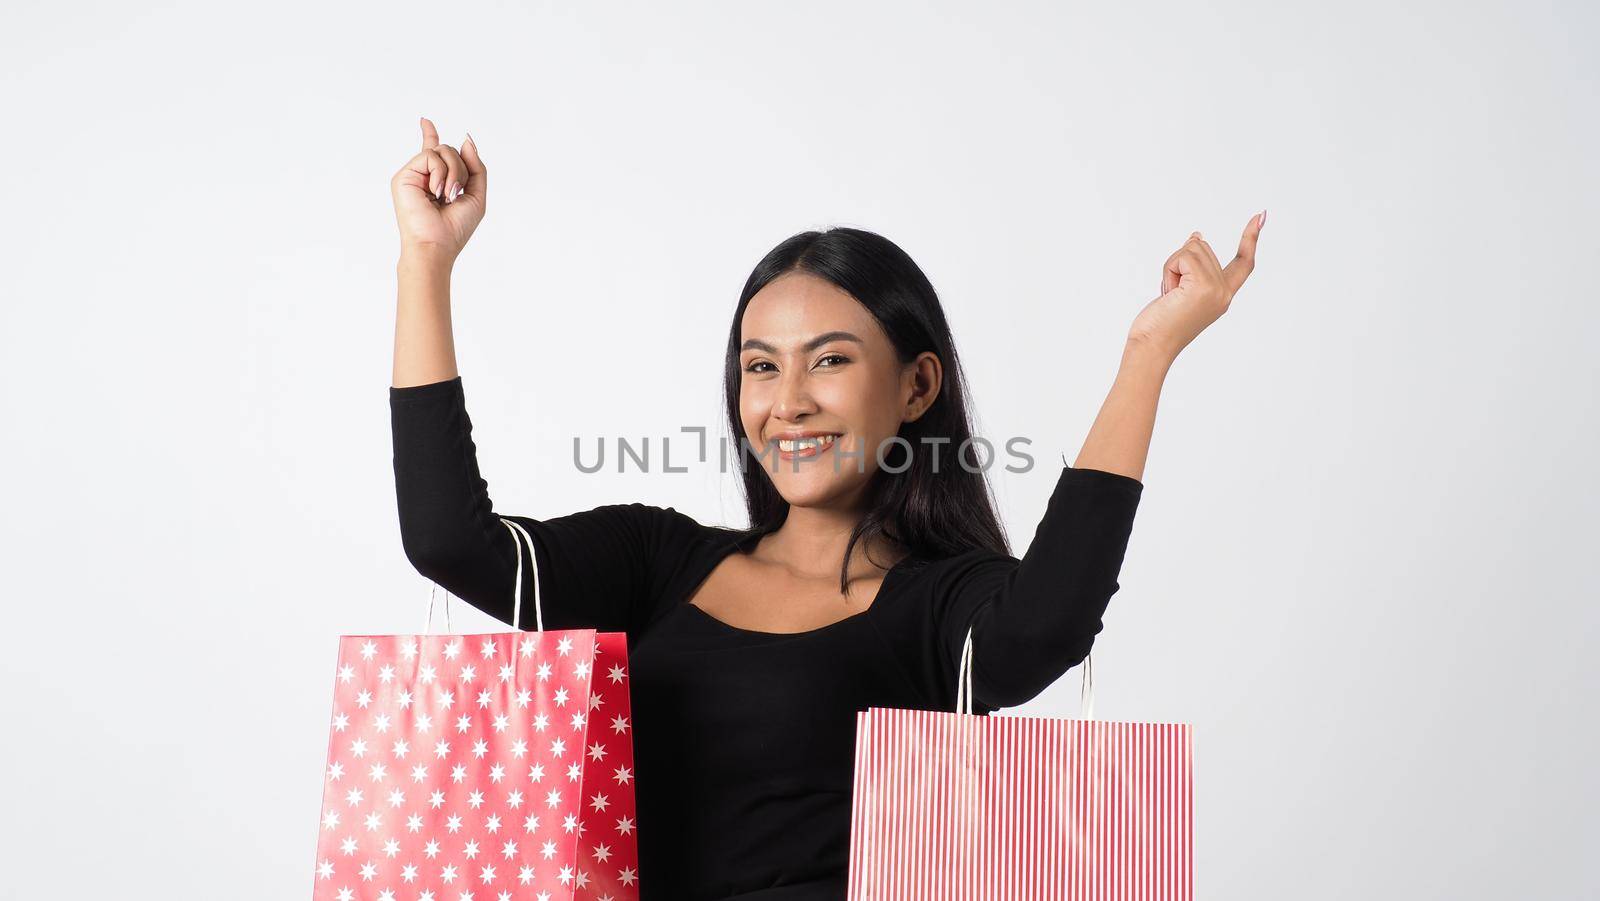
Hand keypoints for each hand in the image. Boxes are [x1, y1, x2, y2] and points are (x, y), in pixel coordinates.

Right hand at [390, 117, 486, 259]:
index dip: (430, 135)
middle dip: (462, 168)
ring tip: (447, 196)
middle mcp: (423, 176)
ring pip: (442, 150)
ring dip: (454, 172)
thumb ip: (475, 167)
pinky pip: (431, 156)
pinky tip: (437, 192)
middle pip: (450, 150)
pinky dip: (441, 173)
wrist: (436, 244)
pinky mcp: (404, 175)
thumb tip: (466, 139)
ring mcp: (413, 175)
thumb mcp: (476, 195)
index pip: (434, 153)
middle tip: (456, 194)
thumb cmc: (455, 227)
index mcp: (438, 181)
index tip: (424, 121)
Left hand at [1128, 211, 1264, 359]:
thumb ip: (1192, 265)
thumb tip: (1197, 235)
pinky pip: (1183, 256)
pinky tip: (1168, 292)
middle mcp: (1224, 292)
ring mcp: (1216, 289)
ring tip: (1169, 294)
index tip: (1261, 216)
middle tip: (1171, 293)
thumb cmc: (1159, 324)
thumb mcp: (1179, 288)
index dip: (1251, 239)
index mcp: (1222, 295)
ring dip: (1172, 267)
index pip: (1244, 262)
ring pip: (1193, 248)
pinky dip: (1169, 270)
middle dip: (1178, 263)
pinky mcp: (1204, 286)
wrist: (1152, 347)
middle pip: (1203, 248)